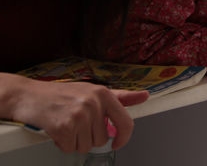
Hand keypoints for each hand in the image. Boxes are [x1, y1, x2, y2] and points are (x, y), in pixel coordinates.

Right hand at [2, 73, 148, 151]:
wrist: (29, 95)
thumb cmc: (62, 94)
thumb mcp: (93, 91)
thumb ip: (120, 96)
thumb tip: (144, 96)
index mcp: (104, 94)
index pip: (125, 122)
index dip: (124, 137)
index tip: (117, 143)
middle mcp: (94, 103)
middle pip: (102, 139)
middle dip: (89, 137)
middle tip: (77, 124)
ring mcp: (79, 115)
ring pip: (86, 146)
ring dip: (75, 141)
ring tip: (67, 126)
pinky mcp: (64, 127)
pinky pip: (71, 148)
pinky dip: (63, 144)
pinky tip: (57, 130)